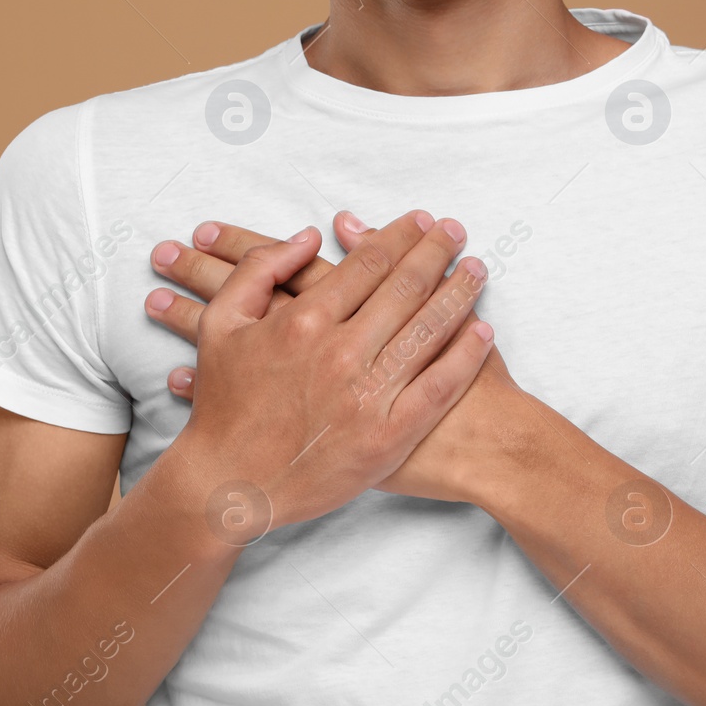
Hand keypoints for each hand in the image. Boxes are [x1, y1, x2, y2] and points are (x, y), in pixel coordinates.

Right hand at [155, 210, 495, 529]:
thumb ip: (260, 271)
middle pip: (406, 287)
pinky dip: (467, 355)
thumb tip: (307, 236)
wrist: (230, 484)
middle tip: (456, 231)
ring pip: (429, 330)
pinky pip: (440, 386)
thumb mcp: (222, 325)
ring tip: (477, 269)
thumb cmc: (225, 405)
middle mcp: (342, 353)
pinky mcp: (389, 437)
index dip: (400, 236)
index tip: (420, 221)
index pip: (368, 263)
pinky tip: (484, 330)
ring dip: (460, 293)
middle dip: (437, 251)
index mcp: (304, 321)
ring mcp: (369, 396)